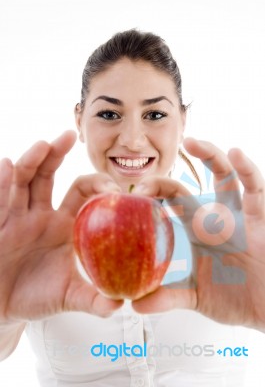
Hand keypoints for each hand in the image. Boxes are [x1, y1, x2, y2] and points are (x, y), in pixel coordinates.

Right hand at [0, 131, 122, 324]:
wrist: (3, 308)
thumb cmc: (37, 296)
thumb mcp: (68, 296)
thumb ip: (93, 299)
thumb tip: (121, 303)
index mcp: (64, 224)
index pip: (82, 192)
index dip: (96, 185)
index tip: (112, 186)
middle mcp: (41, 214)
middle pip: (48, 176)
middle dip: (56, 155)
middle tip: (69, 136)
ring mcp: (16, 216)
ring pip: (22, 182)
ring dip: (31, 162)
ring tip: (42, 146)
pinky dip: (2, 184)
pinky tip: (5, 165)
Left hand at [132, 138, 264, 331]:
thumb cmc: (236, 297)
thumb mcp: (196, 295)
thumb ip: (168, 297)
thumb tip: (135, 303)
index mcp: (199, 230)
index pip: (172, 201)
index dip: (154, 194)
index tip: (133, 195)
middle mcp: (217, 217)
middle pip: (192, 186)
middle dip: (167, 180)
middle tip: (145, 181)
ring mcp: (240, 215)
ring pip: (226, 177)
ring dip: (212, 156)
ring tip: (192, 143)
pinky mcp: (262, 218)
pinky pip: (257, 189)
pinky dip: (248, 170)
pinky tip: (236, 153)